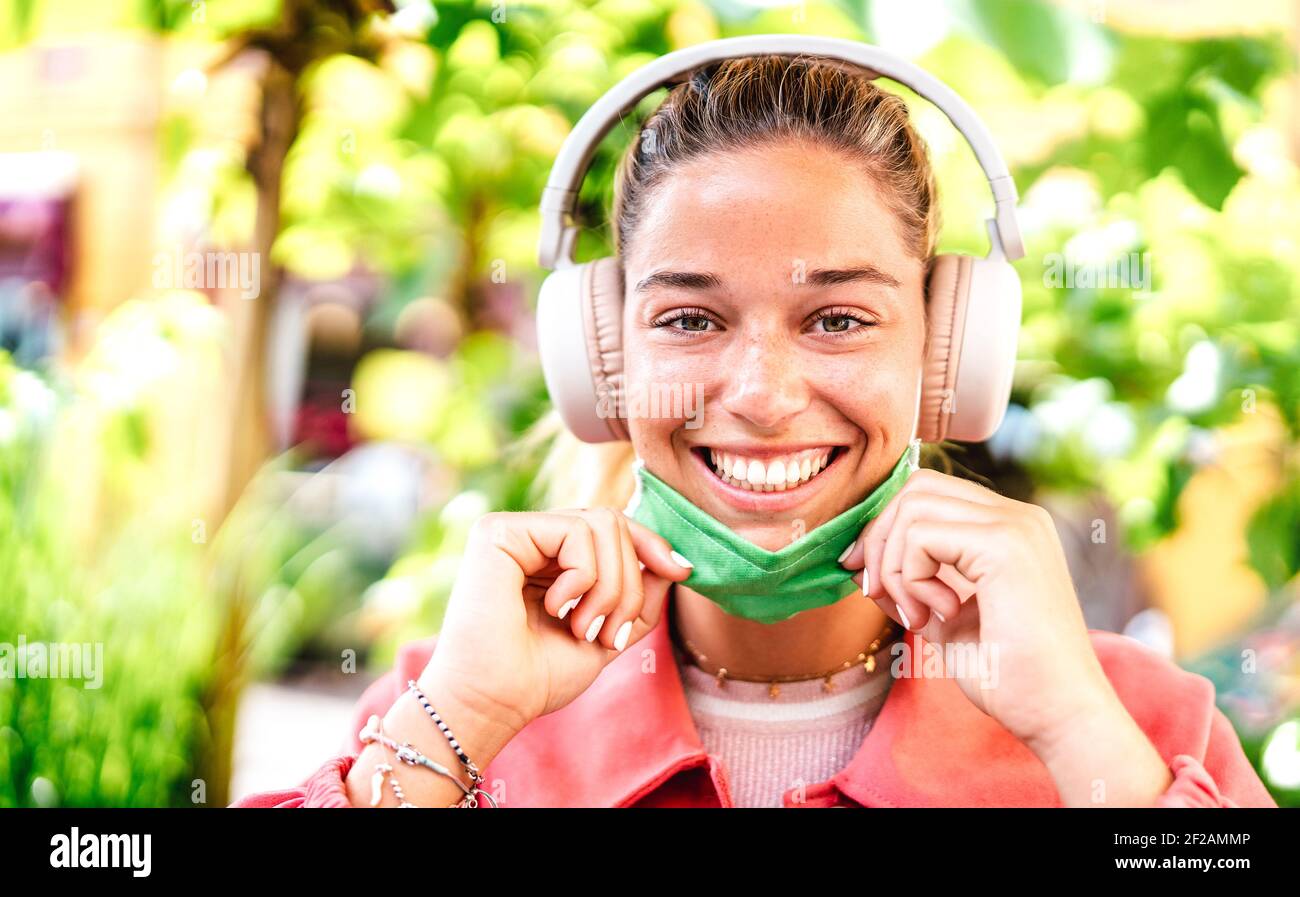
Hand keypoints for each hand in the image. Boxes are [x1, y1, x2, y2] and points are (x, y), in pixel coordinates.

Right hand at [420, 508, 692, 747]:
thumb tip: (675, 561)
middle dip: (629, 582)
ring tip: (582, 627)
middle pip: (615, 522)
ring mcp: (515, 531)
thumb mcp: (610, 632)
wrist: (496, 702)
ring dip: (609, 586)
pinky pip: (575, 531)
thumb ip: (640, 596)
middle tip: (608, 633)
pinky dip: (582, 577)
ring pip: (603, 523)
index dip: (652, 545)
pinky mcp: (497, 531)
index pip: (615, 528)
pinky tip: (555, 608)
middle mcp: (533, 538)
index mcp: (553, 558)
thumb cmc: (539, 676)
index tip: (683, 571)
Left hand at [839, 468, 1117, 753]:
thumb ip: (910, 584)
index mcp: (1010, 528)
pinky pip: (921, 536)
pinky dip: (910, 578)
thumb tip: (860, 563)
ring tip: (917, 615)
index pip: (928, 493)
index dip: (885, 529)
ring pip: (913, 507)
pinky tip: (937, 615)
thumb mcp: (945, 620)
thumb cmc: (1010, 677)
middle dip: (880, 539)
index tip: (866, 577)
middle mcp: (1018, 515)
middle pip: (916, 488)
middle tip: (878, 593)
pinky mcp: (1006, 545)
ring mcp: (1016, 525)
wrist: (1062, 716)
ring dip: (895, 565)